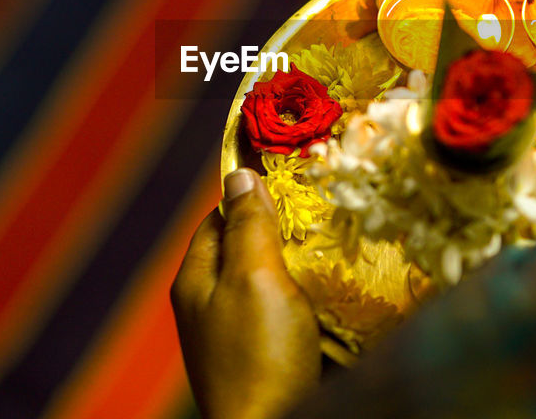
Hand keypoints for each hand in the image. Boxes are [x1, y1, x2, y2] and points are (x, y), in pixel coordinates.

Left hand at [172, 169, 320, 418]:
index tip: (295, 185)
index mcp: (196, 281)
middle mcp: (211, 308)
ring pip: (273, 285)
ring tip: (338, 256)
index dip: (253, 197)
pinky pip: (290, 318)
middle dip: (286, 234)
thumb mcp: (254, 278)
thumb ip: (249, 227)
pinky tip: (337, 302)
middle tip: (326, 219)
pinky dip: (312, 306)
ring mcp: (238, 338)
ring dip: (304, 271)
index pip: (218, 217)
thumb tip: (239, 174)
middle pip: (248, 251)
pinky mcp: (266, 361)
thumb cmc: (259, 358)